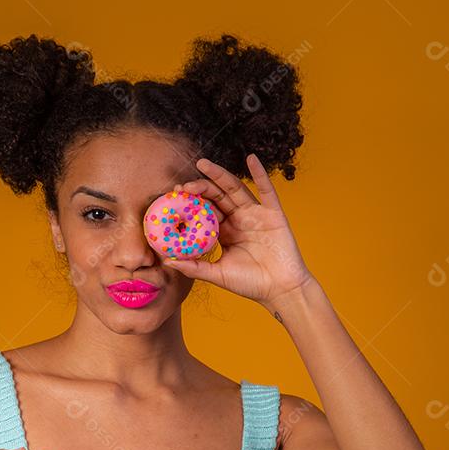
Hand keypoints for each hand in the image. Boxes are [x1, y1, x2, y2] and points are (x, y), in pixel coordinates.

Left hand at [163, 153, 315, 307]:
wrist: (281, 290)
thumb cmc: (251, 284)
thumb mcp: (218, 275)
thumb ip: (194, 267)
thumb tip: (167, 261)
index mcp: (225, 232)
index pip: (205, 211)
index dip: (191, 203)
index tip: (175, 196)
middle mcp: (239, 219)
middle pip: (217, 197)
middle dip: (200, 188)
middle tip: (184, 184)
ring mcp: (256, 214)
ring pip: (236, 189)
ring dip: (220, 175)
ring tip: (203, 164)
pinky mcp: (274, 214)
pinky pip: (267, 191)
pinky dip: (260, 174)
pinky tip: (251, 159)